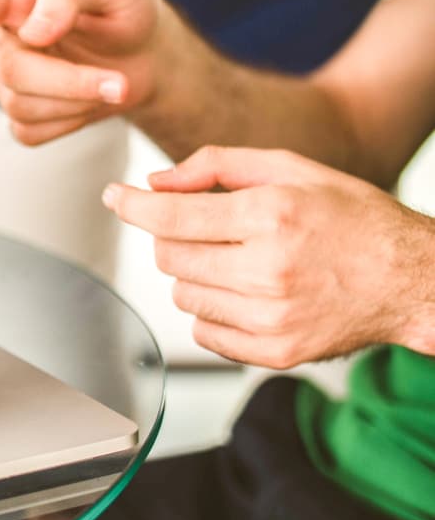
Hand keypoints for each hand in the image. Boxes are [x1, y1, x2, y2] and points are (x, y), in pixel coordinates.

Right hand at [0, 0, 170, 144]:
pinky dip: (71, 124)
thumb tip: (32, 29)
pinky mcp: (24, 118)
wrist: (148, 58)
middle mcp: (3, 40)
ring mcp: (9, 83)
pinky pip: (33, 133)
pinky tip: (86, 103)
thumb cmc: (125, 10)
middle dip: (70, 82)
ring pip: (23, 107)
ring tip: (111, 82)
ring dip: (77, 101)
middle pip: (13, 73)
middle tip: (119, 82)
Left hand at [103, 146, 434, 366]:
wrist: (411, 279)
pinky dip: (211, 311)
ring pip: (181, 295)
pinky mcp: (274, 353)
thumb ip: (216, 166)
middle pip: (169, 256)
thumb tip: (156, 183)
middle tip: (209, 228)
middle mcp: (268, 271)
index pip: (171, 216)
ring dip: (194, 274)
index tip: (114, 197)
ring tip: (238, 260)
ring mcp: (271, 319)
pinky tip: (245, 293)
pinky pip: (203, 332)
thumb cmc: (351, 218)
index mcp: (271, 216)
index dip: (132, 205)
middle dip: (175, 236)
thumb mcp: (291, 168)